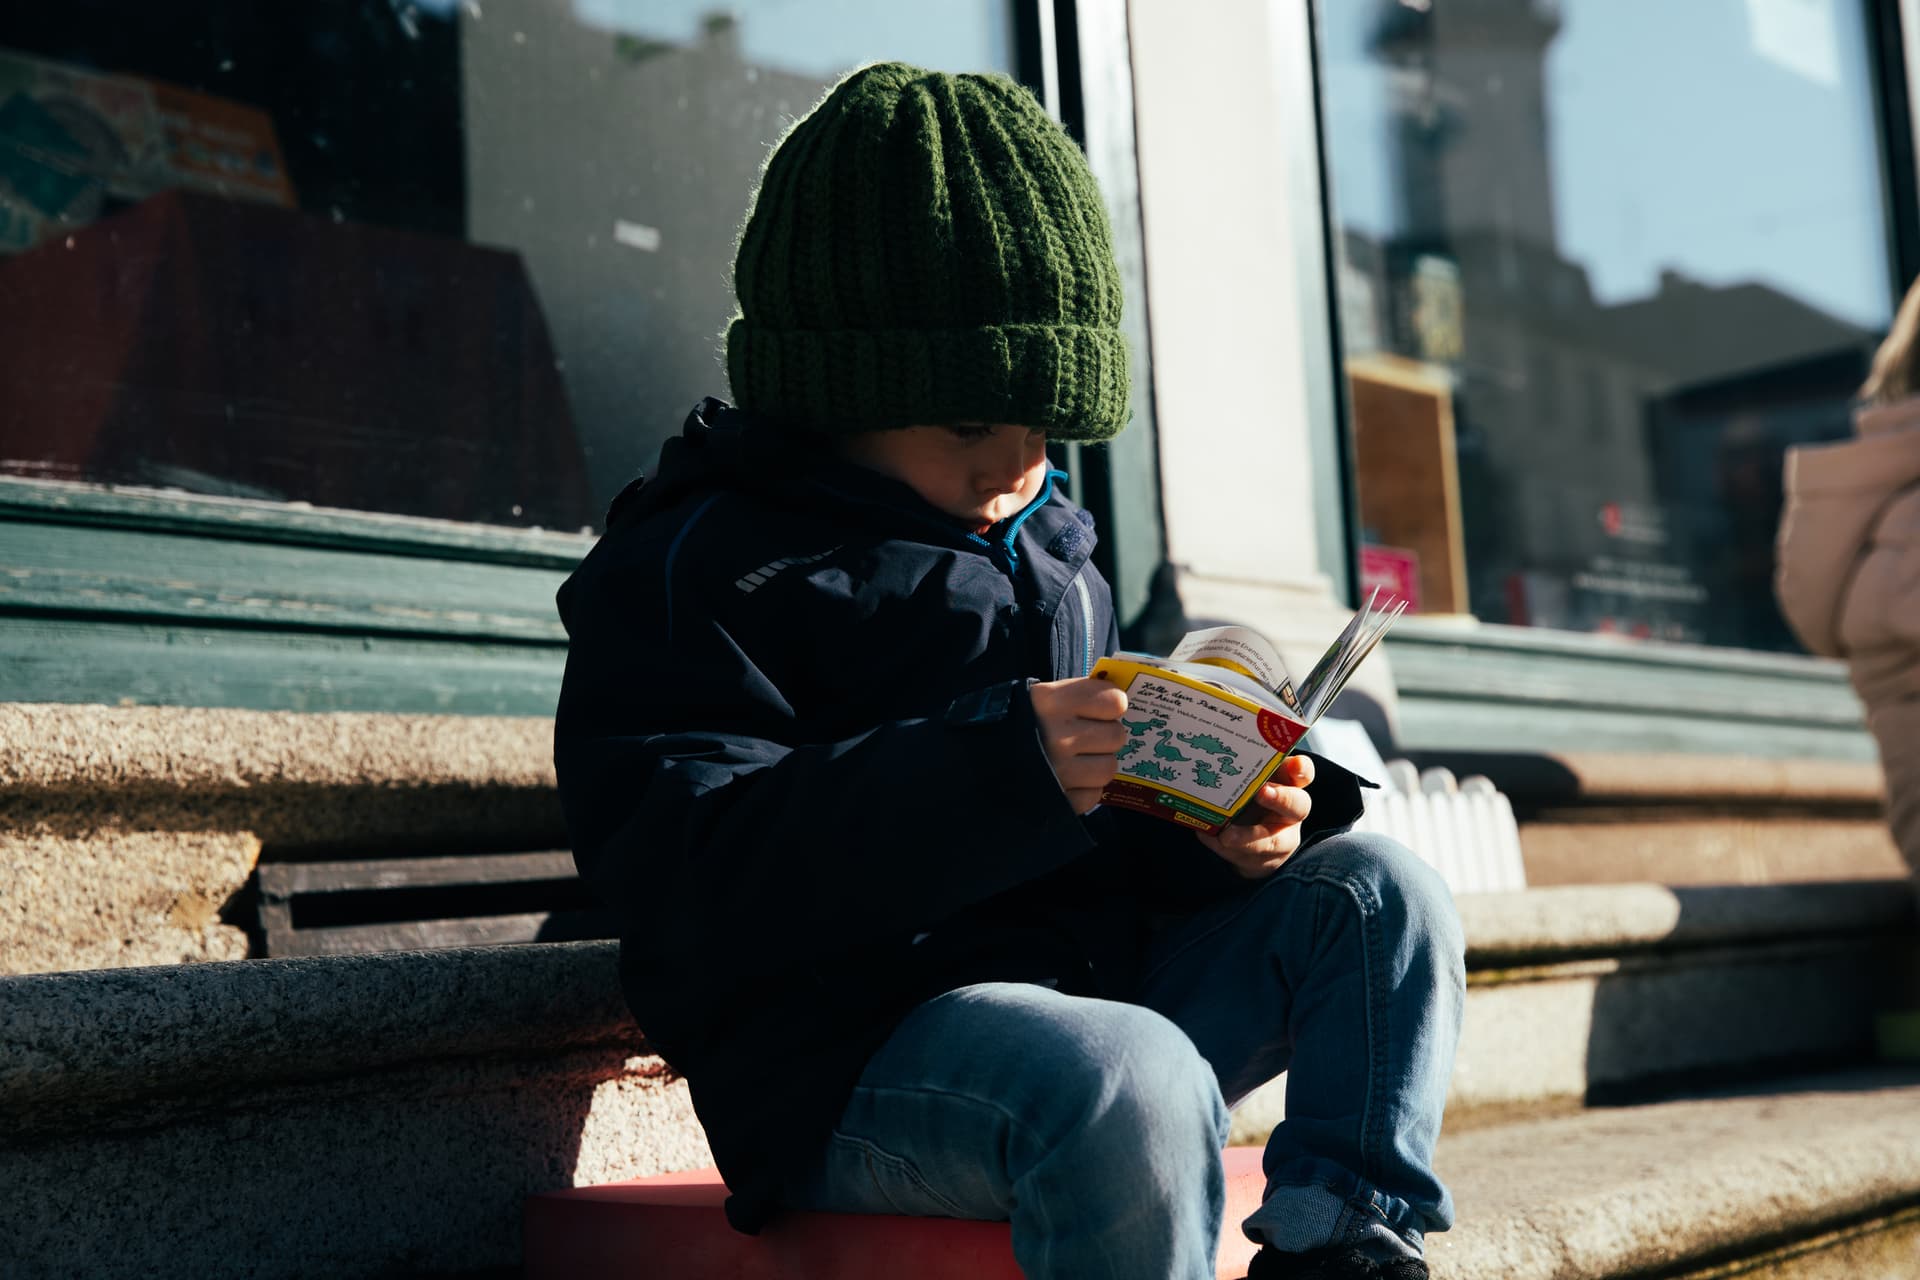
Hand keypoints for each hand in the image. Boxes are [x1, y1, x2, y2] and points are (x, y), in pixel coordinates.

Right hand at [1029, 676, 1128, 813]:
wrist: (977, 762)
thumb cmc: (1019, 723)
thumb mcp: (1042, 697)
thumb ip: (1080, 695)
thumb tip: (1122, 701)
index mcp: (1052, 702)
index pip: (1113, 701)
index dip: (1110, 704)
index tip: (1100, 708)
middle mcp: (1057, 738)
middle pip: (1116, 736)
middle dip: (1106, 736)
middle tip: (1088, 736)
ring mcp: (1059, 772)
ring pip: (1108, 767)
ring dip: (1098, 764)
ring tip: (1079, 760)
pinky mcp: (1060, 801)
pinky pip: (1094, 794)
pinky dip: (1085, 789)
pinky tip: (1069, 780)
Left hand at [1194, 754, 1313, 877]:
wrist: (1246, 841)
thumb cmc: (1248, 801)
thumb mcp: (1249, 783)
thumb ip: (1243, 770)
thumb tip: (1219, 752)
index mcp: (1288, 785)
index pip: (1303, 773)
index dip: (1301, 769)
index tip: (1294, 766)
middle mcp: (1290, 813)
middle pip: (1297, 806)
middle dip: (1281, 798)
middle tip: (1262, 792)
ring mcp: (1279, 840)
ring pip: (1271, 842)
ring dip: (1247, 838)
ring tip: (1226, 835)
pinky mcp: (1261, 861)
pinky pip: (1245, 858)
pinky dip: (1223, 848)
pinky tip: (1208, 836)